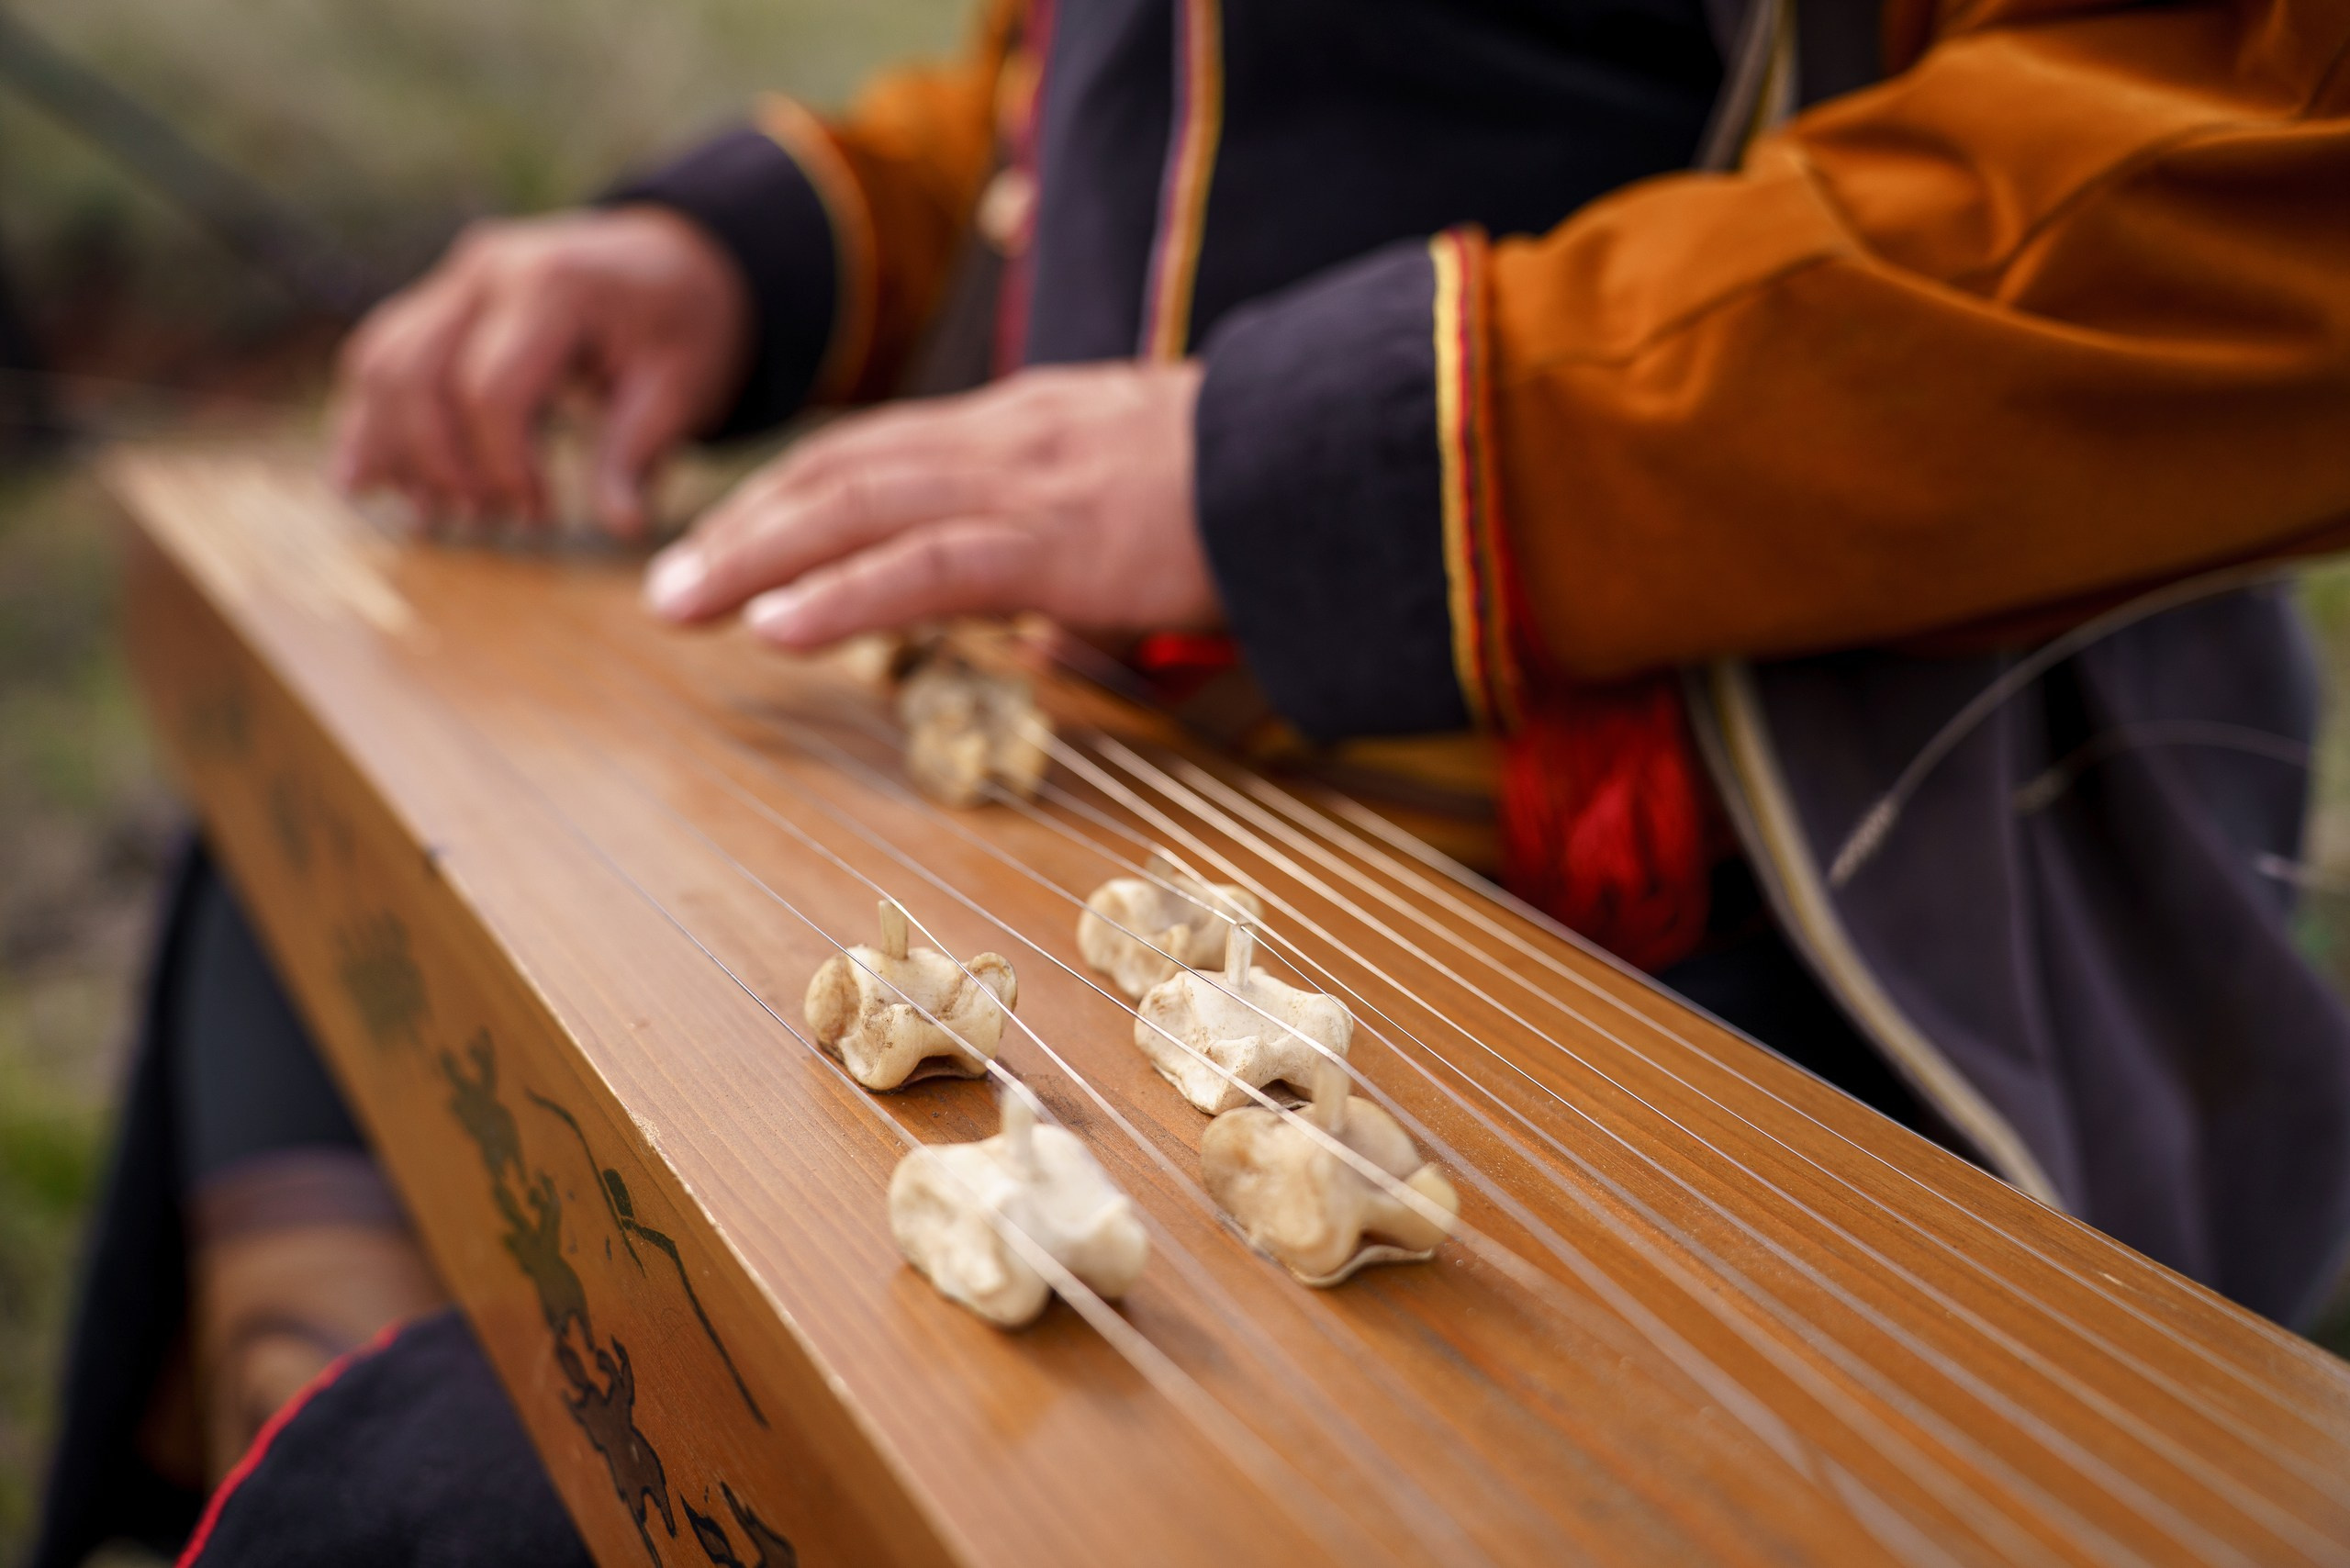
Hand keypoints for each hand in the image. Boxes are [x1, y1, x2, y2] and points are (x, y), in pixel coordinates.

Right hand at [328, 207, 748, 535]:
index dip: (503, 466)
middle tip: (486, 522)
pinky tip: (370, 480)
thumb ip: (637, 455)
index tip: (539, 517)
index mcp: (554, 286)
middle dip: (442, 463)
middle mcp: (489, 270)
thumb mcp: (680, 390)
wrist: (675, 262)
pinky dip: (373, 418)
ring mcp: (457, 279)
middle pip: (418, 375)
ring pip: (383, 361)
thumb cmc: (682, 328)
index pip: (491, 390)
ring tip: (432, 516)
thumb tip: (623, 528)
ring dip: (393, 447)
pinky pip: (384, 354)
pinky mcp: (441, 298)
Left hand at [642, 360, 1219, 644]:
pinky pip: (926, 567)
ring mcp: (1024, 484)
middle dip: (744, 527)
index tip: (734, 537)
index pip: (878, 451)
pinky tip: (777, 626)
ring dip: (756, 559)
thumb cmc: (1248, 491)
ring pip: (856, 509)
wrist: (1323, 458)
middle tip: (666, 581)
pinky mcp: (1057, 541)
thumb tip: (1043, 617)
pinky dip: (841, 595)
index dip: (793, 493)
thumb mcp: (1140, 501)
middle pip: (841, 473)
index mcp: (1021, 430)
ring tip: (680, 603)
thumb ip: (1076, 544)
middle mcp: (1003, 441)